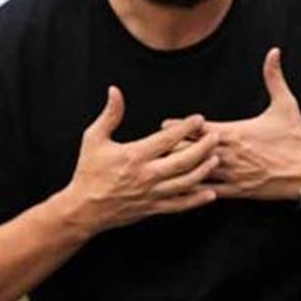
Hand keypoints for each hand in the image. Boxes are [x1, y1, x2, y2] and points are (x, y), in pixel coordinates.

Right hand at [57, 86, 220, 236]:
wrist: (84, 209)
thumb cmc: (89, 171)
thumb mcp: (93, 139)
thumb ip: (109, 115)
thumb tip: (115, 91)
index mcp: (134, 155)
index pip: (167, 139)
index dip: (186, 128)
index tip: (199, 119)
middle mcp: (146, 175)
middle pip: (183, 161)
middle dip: (203, 148)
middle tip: (216, 137)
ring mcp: (151, 193)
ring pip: (185, 183)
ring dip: (204, 171)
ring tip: (216, 159)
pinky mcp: (153, 208)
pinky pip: (179, 205)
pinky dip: (197, 200)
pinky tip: (211, 194)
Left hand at [163, 48, 300, 202]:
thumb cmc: (296, 138)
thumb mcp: (286, 104)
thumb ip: (274, 77)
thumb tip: (273, 52)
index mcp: (235, 132)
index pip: (197, 128)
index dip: (179, 126)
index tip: (165, 124)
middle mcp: (228, 154)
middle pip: (189, 150)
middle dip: (173, 147)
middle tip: (156, 146)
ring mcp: (231, 174)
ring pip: (195, 173)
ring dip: (181, 169)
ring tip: (161, 168)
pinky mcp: (237, 191)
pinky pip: (208, 192)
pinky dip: (195, 190)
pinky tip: (183, 189)